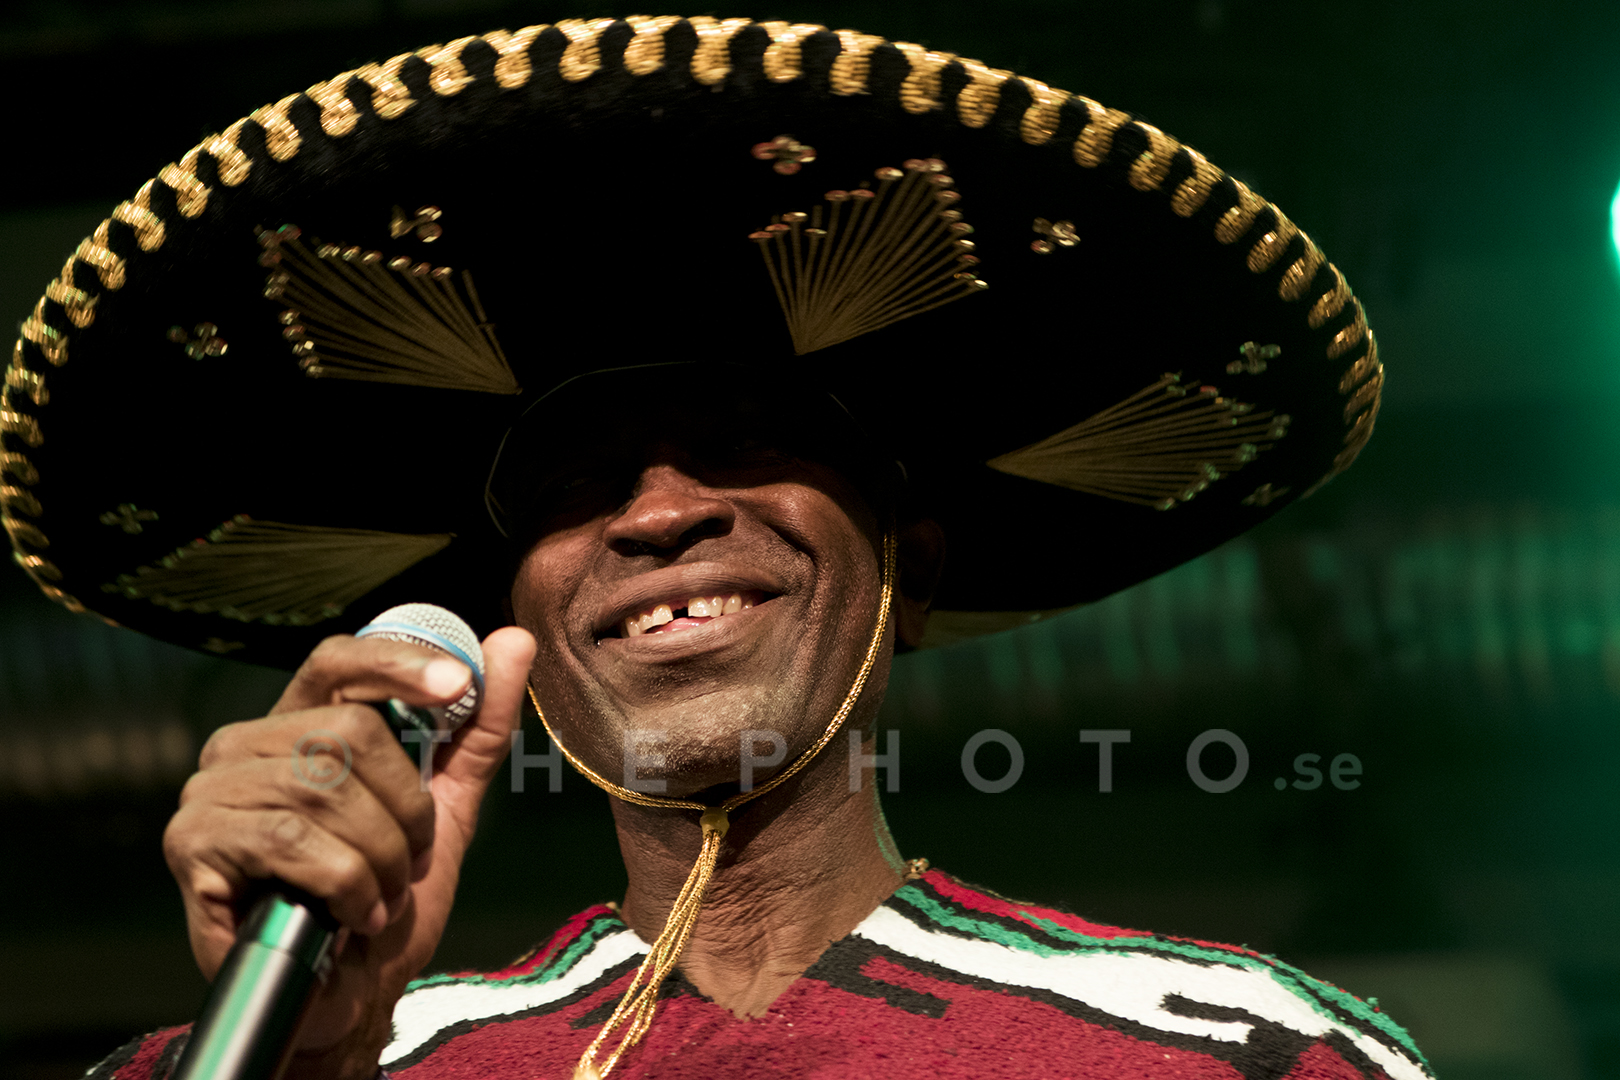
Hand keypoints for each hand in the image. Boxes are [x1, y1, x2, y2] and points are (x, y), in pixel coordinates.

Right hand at [162, 625, 536, 1079]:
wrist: (347, 995)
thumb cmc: (385, 899)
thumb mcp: (446, 807)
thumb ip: (476, 728)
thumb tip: (513, 641)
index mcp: (299, 725)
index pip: (338, 662)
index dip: (396, 663)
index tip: (455, 685)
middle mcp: (245, 746)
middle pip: (346, 732)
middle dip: (404, 807)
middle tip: (412, 861)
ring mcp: (211, 791)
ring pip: (323, 788)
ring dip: (378, 855)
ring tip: (382, 896)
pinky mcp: (194, 843)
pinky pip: (290, 840)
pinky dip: (344, 884)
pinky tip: (352, 915)